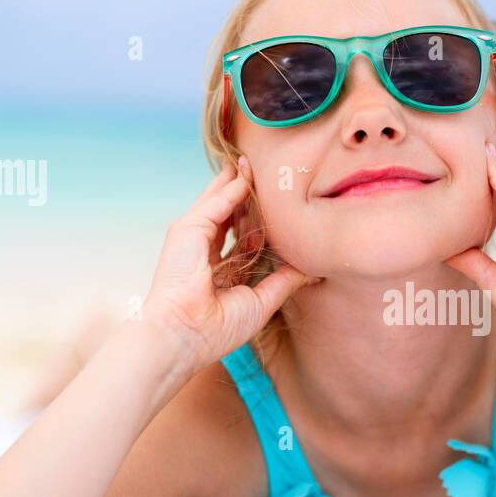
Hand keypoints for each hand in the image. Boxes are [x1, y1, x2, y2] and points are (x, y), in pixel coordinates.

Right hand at [142, 156, 308, 372]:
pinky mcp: (188, 228)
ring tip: (252, 163)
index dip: (258, 224)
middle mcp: (203, 251)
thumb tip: (310, 270)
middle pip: (229, 216)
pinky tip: (247, 177)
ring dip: (237, 183)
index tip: (277, 211)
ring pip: (220, 203)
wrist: (185, 333)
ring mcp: (193, 238)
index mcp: (217, 271)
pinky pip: (217, 202)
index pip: (239, 238)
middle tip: (262, 174)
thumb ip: (283, 281)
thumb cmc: (216, 328)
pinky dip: (233, 189)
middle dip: (245, 196)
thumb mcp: (261, 301)